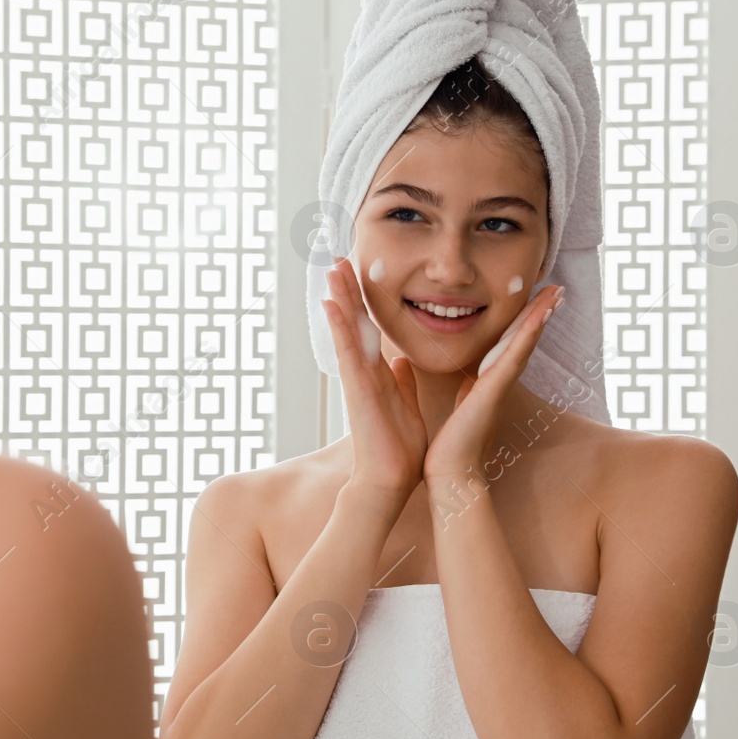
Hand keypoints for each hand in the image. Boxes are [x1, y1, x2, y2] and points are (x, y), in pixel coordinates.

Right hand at [321, 256, 426, 501]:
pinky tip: (330, 304)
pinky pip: (346, 352)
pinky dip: (338, 327)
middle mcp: (364, 372)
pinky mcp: (356, 390)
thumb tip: (401, 361)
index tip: (359, 274)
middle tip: (338, 259)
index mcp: (378, 374)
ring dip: (339, 299)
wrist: (391, 479)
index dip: (365, 302)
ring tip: (331, 269)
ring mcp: (357, 379)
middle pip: (354, 324)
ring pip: (347, 331)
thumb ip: (402, 382)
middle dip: (347, 292)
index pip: (370, 330)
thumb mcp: (407, 405)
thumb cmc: (400, 448)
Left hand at [423, 283, 564, 480]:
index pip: (508, 346)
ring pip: (524, 343)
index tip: (536, 301)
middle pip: (523, 340)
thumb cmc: (452, 446)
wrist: (451, 473)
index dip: (522, 323)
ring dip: (540, 316)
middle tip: (557, 289)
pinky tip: (538, 316)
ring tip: (556, 293)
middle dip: (539, 313)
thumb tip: (464, 381)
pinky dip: (527, 335)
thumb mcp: (459, 407)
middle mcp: (500, 382)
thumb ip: (465, 391)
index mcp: (489, 384)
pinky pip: (514, 357)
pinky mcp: (495, 391)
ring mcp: (500, 386)